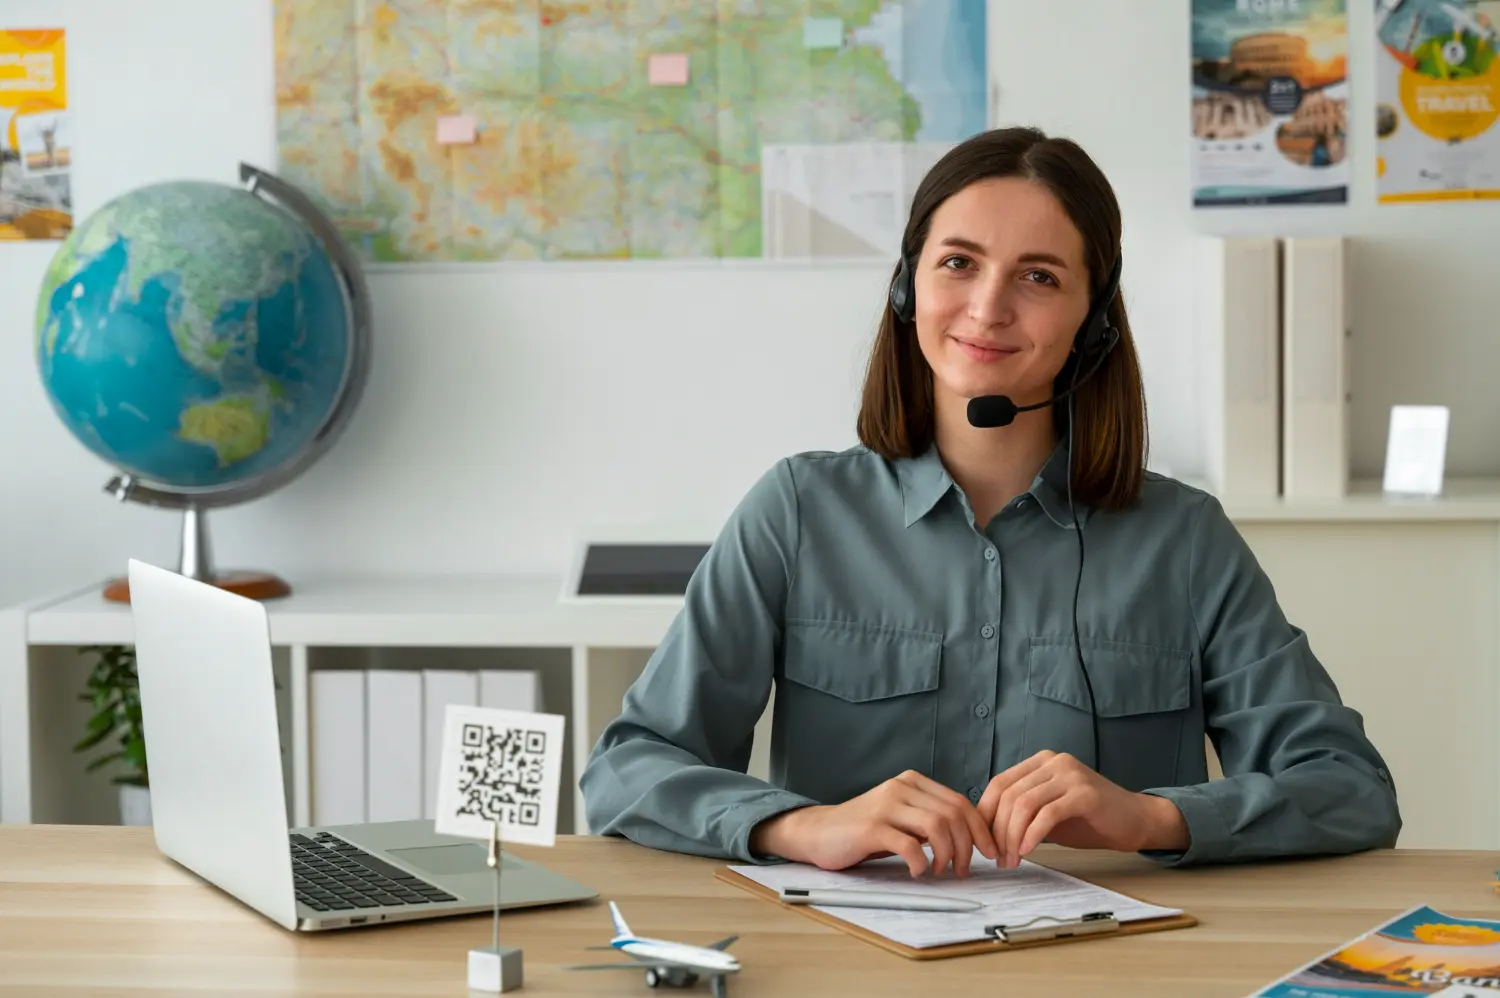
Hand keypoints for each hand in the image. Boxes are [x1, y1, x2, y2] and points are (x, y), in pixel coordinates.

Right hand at [749, 770, 999, 877]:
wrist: (819, 832)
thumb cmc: (864, 829)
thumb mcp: (902, 816)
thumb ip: (929, 818)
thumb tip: (970, 836)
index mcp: (912, 782)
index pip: (960, 802)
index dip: (980, 830)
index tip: (989, 852)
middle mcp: (901, 788)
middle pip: (953, 814)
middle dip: (967, 846)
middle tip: (964, 869)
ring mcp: (886, 805)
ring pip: (937, 826)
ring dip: (947, 854)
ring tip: (941, 871)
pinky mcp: (871, 827)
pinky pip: (909, 845)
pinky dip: (920, 863)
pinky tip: (917, 872)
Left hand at [976, 751, 1189, 867]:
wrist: (1135, 820)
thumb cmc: (1089, 819)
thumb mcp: (1047, 812)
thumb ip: (1021, 813)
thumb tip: (985, 831)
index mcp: (1040, 762)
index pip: (999, 784)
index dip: (985, 814)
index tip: (984, 843)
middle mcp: (1053, 761)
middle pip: (1009, 795)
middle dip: (997, 831)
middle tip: (998, 858)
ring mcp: (1070, 774)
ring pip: (1024, 804)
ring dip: (1012, 836)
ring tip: (1012, 859)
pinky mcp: (1084, 793)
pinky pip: (1047, 814)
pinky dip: (1032, 835)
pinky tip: (1027, 851)